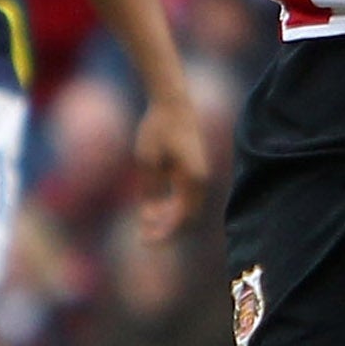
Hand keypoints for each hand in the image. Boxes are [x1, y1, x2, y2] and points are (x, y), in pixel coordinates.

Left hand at [130, 90, 209, 240]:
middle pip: (188, 219)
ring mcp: (198, 177)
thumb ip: (150, 190)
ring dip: (169, 221)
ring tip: (145, 226)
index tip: (146, 241)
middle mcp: (200, 181)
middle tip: (144, 239)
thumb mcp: (147, 161)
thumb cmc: (158, 129)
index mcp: (193, 179)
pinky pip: (184, 198)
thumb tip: (149, 218)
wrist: (173, 104)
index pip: (181, 218)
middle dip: (167, 231)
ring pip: (187, 210)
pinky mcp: (192, 173)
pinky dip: (170, 209)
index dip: (165, 233)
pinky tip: (151, 211)